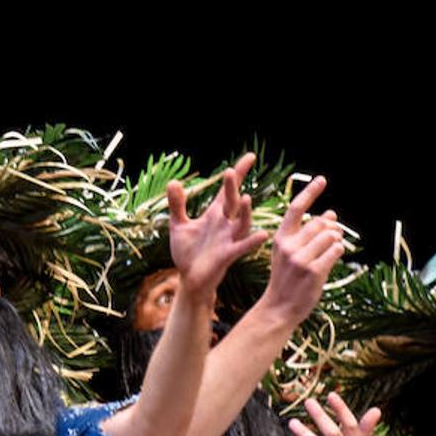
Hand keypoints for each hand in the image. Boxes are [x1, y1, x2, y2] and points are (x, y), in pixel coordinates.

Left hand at [166, 152, 268, 302]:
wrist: (189, 278)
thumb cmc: (187, 252)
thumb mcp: (179, 225)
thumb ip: (177, 204)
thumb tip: (173, 182)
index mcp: (215, 214)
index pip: (227, 191)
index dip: (239, 174)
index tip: (250, 157)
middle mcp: (225, 224)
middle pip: (232, 202)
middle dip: (232, 187)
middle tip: (231, 171)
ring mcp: (228, 239)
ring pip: (241, 223)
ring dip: (245, 212)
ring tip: (246, 198)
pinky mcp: (228, 255)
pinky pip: (242, 247)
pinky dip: (252, 241)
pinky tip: (262, 234)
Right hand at [261, 175, 343, 327]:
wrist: (279, 308)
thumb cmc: (287, 280)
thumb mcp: (288, 254)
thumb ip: (307, 234)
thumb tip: (331, 214)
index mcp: (280, 239)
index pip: (296, 209)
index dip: (310, 192)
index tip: (322, 179)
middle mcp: (289, 246)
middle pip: (320, 223)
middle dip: (332, 227)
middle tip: (334, 236)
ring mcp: (301, 259)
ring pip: (331, 236)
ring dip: (337, 240)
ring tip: (333, 249)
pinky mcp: (314, 271)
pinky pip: (336, 251)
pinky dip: (339, 251)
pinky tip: (333, 258)